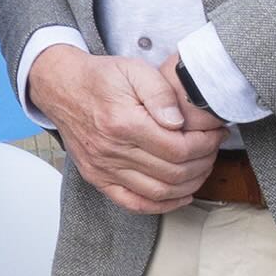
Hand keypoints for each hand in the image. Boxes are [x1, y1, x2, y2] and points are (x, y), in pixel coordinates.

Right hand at [25, 43, 222, 213]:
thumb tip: (179, 122)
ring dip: (190, 184)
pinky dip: (162, 205)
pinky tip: (180, 195)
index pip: (179, 148)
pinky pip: (133, 203)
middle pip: (174, 172)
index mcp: (124, 124)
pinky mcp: (97, 177)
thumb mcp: (134, 70)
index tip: (216, 133)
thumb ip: (160, 93)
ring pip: (159, 191)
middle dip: (204, 162)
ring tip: (201, 166)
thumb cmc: (100, 78)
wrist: (60, 87)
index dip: (206, 144)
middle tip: (212, 148)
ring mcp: (103, 168)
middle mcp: (112, 151)